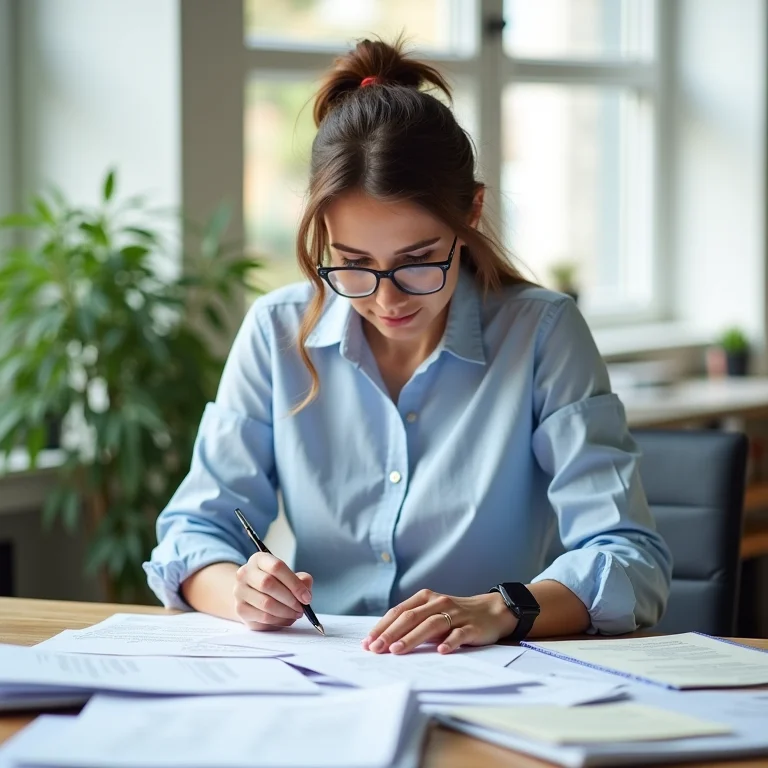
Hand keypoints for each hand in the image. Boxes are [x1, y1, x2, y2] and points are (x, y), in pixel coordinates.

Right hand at [233, 552, 312, 630]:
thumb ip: (301, 580)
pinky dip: (279, 620)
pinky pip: (263, 617)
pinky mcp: (240, 609)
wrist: (252, 595)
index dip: (294, 583)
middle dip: (290, 599)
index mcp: (259, 559)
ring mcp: (240, 591)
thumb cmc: (275, 584)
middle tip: (301, 608)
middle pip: (268, 584)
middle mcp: (245, 573)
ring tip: (295, 614)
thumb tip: (305, 591)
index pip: (277, 567)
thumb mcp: (289, 576)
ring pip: (266, 603)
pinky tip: (285, 619)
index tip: (306, 597)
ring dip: (286, 612)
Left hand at [361, 589, 517, 654]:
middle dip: (391, 633)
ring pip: (431, 624)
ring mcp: (456, 614)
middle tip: (376, 649)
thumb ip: (412, 624)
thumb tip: (383, 640)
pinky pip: (459, 634)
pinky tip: (440, 651)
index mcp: (425, 598)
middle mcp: (438, 603)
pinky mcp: (472, 627)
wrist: (492, 611)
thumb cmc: (455, 616)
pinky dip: (449, 641)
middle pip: (411, 617)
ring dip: (412, 638)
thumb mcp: (432, 615)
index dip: (382, 626)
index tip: (367, 642)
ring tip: (397, 651)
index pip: (399, 612)